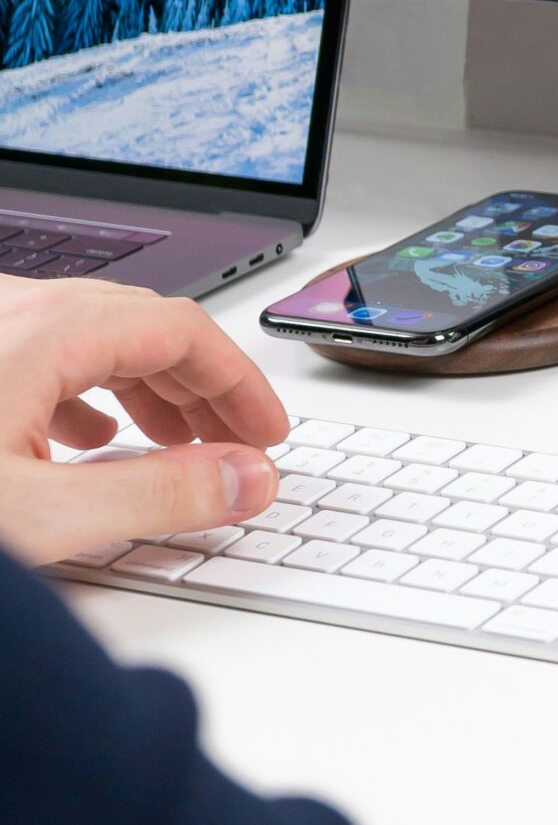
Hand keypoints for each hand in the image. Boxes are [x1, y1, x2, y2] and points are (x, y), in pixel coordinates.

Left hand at [0, 275, 287, 567]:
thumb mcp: (40, 515)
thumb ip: (154, 496)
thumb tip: (245, 479)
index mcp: (47, 328)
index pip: (182, 331)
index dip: (239, 383)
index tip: (267, 432)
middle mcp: (17, 309)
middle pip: (143, 329)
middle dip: (202, 388)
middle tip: (237, 445)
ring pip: (94, 336)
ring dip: (149, 388)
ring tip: (176, 442)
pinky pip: (47, 351)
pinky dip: (90, 389)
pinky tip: (88, 433)